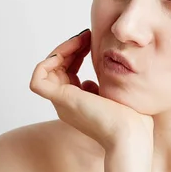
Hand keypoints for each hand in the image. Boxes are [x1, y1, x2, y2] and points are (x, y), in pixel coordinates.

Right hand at [29, 28, 153, 151]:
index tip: (92, 40)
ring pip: (48, 71)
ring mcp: (62, 103)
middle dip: (70, 48)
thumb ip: (104, 86)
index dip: (77, 53)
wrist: (131, 136)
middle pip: (57, 69)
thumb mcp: (116, 95)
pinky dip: (47, 63)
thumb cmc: (133, 121)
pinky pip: (37, 81)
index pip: (69, 72)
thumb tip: (91, 81)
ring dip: (61, 50)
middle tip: (87, 35)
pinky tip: (69, 51)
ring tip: (81, 40)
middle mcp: (67, 104)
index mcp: (80, 103)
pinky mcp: (61, 100)